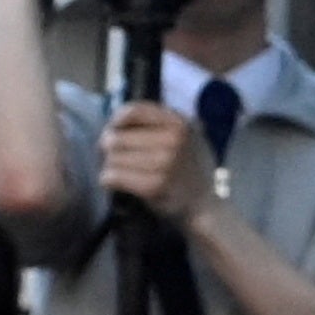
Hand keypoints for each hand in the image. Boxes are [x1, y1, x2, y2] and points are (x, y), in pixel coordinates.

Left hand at [99, 103, 218, 222]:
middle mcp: (174, 140)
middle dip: (109, 149)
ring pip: (112, 158)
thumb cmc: (189, 167)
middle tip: (115, 158)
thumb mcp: (186, 135)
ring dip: (110, 166)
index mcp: (180, 123)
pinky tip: (117, 183)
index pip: (133, 111)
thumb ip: (159, 123)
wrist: (205, 203)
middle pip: (116, 138)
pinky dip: (108, 180)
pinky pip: (112, 177)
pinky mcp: (154, 186)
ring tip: (120, 172)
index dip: (116, 122)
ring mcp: (165, 163)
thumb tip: (116, 121)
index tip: (116, 132)